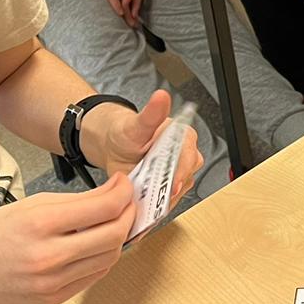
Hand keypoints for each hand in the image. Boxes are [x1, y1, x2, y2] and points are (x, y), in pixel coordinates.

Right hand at [0, 175, 136, 303]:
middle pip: (114, 235)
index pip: (104, 208)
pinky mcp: (55, 299)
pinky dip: (103, 257)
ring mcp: (53, 282)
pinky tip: (97, 244)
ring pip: (110, 258)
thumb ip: (74, 201)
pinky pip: (94, 276)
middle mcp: (50, 256)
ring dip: (119, 237)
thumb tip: (112, 193)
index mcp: (41, 223)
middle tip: (126, 202)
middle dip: (128, 214)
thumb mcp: (29, 205)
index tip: (124, 184)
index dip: (123, 193)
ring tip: (114, 221)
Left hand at [82, 91, 204, 203]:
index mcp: (183, 137)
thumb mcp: (136, 124)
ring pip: (178, 192)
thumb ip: (150, 113)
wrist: (113, 147)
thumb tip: (161, 96)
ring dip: (163, 199)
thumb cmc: (126, 133)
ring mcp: (178, 174)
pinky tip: (145, 207)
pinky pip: (168, 201)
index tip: (171, 184)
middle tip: (154, 197)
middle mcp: (186, 155)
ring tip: (145, 201)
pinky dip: (157, 207)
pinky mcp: (168, 189)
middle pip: (186, 177)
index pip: (190, 157)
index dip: (181, 173)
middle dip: (169, 189)